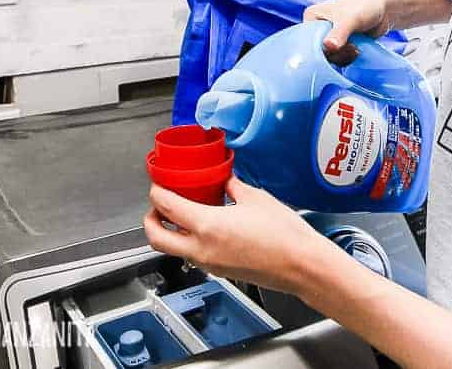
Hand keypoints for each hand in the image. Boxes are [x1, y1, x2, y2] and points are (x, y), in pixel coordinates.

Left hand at [144, 177, 326, 292]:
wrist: (301, 264)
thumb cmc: (283, 233)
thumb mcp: (255, 197)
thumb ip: (232, 186)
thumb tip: (224, 180)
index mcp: (207, 226)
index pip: (167, 208)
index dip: (157, 193)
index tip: (157, 184)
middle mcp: (202, 249)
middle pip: (157, 238)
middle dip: (151, 220)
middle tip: (157, 205)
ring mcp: (209, 263)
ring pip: (174, 249)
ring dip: (170, 232)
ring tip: (181, 213)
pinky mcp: (220, 271)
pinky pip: (193, 256)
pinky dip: (189, 241)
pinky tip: (205, 226)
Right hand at [304, 0, 389, 58]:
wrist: (384, 10)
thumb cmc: (365, 7)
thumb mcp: (350, 19)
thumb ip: (339, 33)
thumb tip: (329, 47)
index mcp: (312, 17)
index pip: (307, 40)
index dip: (319, 48)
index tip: (335, 49)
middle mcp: (318, 27)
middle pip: (318, 51)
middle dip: (334, 54)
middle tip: (350, 47)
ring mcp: (329, 36)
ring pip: (329, 57)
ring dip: (343, 56)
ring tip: (355, 47)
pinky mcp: (340, 45)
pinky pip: (338, 58)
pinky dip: (347, 58)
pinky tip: (357, 51)